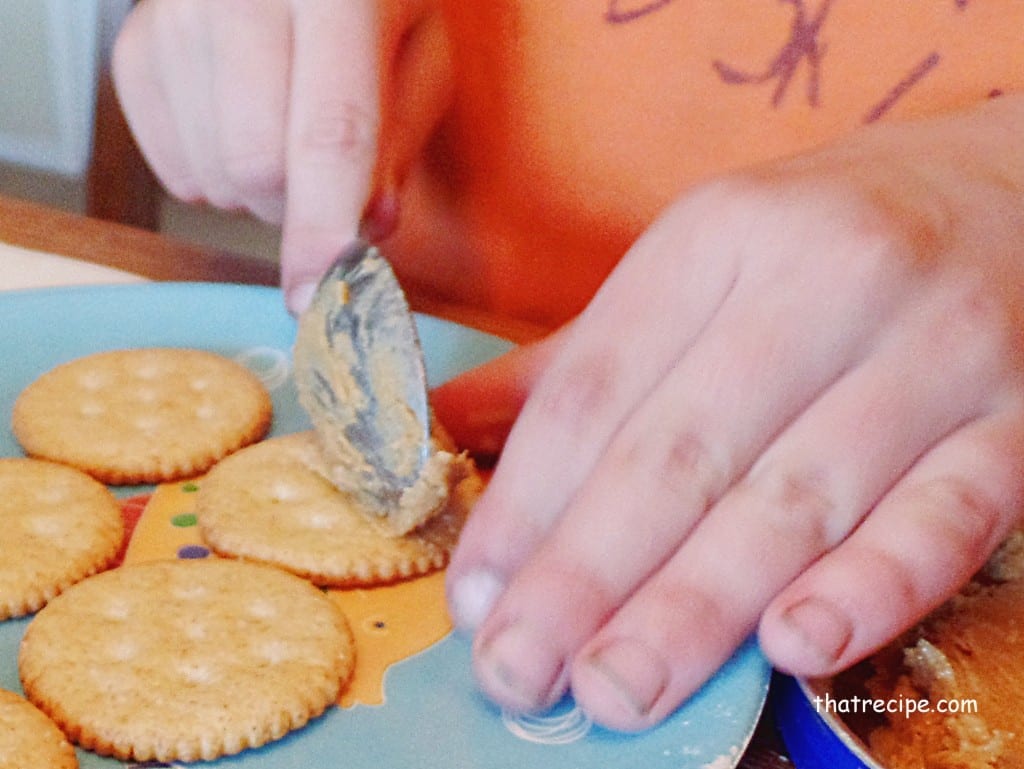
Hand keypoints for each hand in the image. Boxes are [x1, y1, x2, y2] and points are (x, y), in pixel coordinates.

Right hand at [112, 0, 451, 311]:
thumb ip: (400, 140)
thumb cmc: (367, 4)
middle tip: (323, 176)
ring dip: (258, 193)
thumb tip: (368, 226)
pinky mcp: (135, 46)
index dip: (324, 226)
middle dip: (298, 205)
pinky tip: (238, 128)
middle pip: (257, 165)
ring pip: (213, 176)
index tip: (317, 294)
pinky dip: (215, 177)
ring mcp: (176, 15)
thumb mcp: (420, 56)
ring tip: (281, 134)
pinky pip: (173, 173)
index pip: (329, 133)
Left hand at [439, 96, 1023, 730]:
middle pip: (679, 453)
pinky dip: (869, 586)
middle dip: (587, 576)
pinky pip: (943, 516)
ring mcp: (931, 349)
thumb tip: (450, 427)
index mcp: (717, 239)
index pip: (597, 391)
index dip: (525, 502)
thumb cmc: (825, 244)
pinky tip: (791, 647)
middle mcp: (822, 281)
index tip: (476, 595)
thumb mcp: (698, 265)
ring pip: (795, 498)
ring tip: (615, 688)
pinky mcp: (1019, 417)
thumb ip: (582, 357)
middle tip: (518, 669)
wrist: (1014, 188)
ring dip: (696, 607)